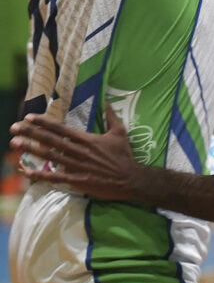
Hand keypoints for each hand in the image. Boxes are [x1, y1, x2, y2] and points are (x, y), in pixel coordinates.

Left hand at [10, 107, 142, 200]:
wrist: (130, 179)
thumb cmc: (124, 155)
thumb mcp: (120, 132)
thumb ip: (111, 116)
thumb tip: (106, 100)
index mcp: (88, 139)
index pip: (61, 129)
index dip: (44, 122)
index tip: (29, 117)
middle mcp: (79, 152)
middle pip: (51, 141)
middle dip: (30, 133)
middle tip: (14, 128)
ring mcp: (77, 167)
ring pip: (50, 157)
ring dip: (31, 150)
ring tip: (15, 144)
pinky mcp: (78, 181)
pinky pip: (56, 178)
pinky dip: (40, 175)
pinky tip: (27, 172)